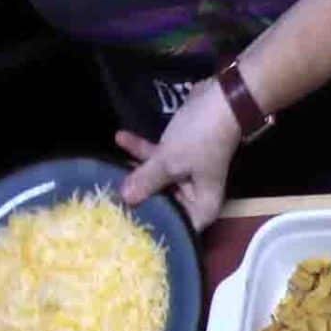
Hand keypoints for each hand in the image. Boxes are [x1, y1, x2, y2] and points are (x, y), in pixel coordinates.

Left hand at [116, 78, 241, 230]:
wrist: (222, 102)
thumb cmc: (201, 140)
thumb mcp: (170, 162)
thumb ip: (146, 181)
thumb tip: (124, 199)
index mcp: (202, 206)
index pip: (178, 228)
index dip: (155, 227)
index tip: (127, 226)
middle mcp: (195, 196)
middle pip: (164, 205)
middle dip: (139, 197)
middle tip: (108, 197)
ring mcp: (187, 175)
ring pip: (157, 180)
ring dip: (136, 168)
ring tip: (109, 163)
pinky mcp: (180, 156)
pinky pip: (158, 161)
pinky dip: (142, 151)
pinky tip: (121, 137)